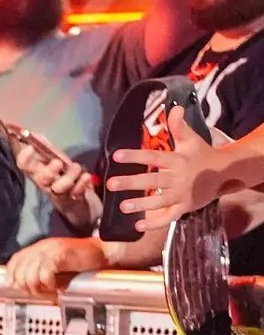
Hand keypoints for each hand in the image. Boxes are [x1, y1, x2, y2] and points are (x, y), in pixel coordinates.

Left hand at [6, 236, 107, 294]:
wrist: (103, 251)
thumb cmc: (83, 260)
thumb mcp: (58, 264)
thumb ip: (42, 269)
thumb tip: (26, 284)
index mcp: (39, 247)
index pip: (16, 260)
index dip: (11, 274)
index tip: (13, 285)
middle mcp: (42, 247)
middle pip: (20, 270)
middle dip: (27, 286)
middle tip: (41, 293)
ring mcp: (51, 250)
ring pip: (30, 274)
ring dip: (39, 288)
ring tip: (51, 291)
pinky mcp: (61, 254)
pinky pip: (45, 273)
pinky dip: (50, 284)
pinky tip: (58, 287)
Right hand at [14, 141, 99, 227]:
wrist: (79, 202)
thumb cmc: (64, 178)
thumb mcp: (55, 160)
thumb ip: (45, 148)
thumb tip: (34, 133)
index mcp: (38, 172)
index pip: (24, 166)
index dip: (24, 158)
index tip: (31, 147)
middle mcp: (45, 184)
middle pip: (39, 179)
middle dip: (48, 171)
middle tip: (58, 163)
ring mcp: (59, 194)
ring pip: (58, 188)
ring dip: (68, 177)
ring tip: (77, 168)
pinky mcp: (73, 200)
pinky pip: (76, 192)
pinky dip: (81, 183)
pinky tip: (86, 177)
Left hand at [106, 106, 228, 231]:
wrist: (224, 174)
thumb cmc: (202, 155)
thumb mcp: (191, 140)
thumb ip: (179, 127)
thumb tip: (175, 107)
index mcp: (177, 160)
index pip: (153, 156)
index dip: (135, 156)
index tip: (116, 155)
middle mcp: (178, 178)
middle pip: (153, 181)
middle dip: (132, 183)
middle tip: (110, 184)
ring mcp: (182, 195)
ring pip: (160, 202)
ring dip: (142, 205)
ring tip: (123, 206)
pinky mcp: (184, 207)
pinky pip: (169, 217)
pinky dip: (155, 224)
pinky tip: (138, 226)